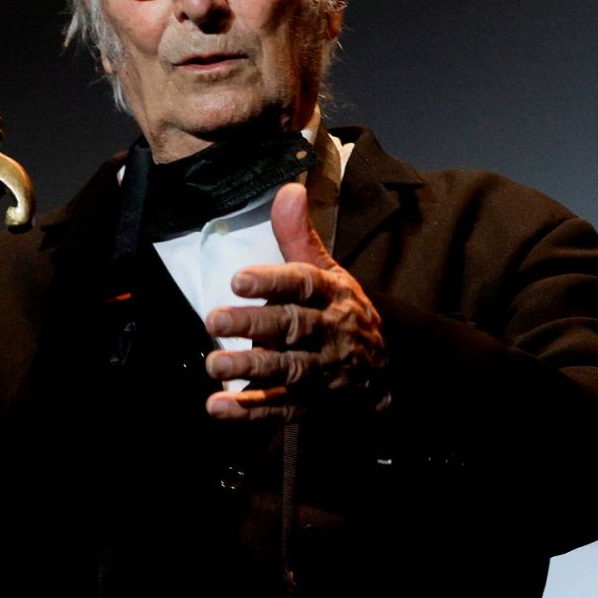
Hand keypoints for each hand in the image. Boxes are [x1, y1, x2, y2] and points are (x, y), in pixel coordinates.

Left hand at [203, 183, 387, 419]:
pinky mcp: (311, 402)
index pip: (302, 284)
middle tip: (213, 321)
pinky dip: (250, 409)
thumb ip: (299, 236)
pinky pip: (281, 407)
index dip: (271, 282)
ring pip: (286, 369)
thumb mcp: (328, 271)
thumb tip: (288, 188)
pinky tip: (219, 407)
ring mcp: (322, 370)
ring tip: (214, 364)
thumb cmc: (342, 310)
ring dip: (249, 369)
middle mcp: (329, 331)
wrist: (384, 369)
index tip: (237, 280)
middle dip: (253, 326)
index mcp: (332, 293)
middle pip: (291, 327)